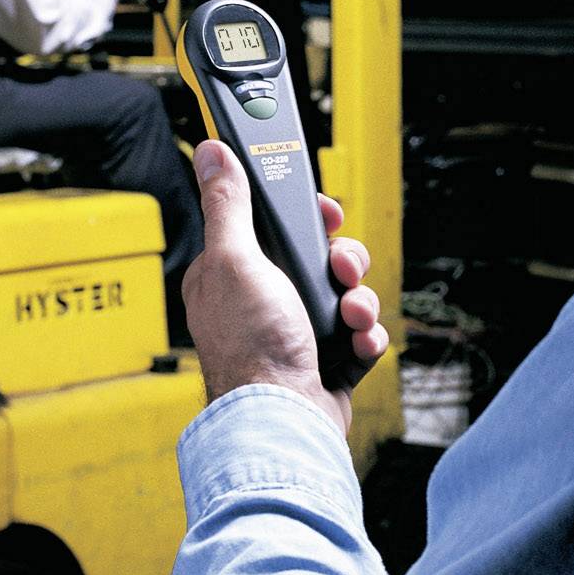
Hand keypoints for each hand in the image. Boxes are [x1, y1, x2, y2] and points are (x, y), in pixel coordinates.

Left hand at [183, 139, 387, 429]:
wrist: (284, 422)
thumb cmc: (252, 346)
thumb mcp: (235, 260)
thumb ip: (228, 203)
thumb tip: (210, 153)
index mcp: (233, 274)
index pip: (272, 226)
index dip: (304, 216)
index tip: (324, 214)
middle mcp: (261, 303)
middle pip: (318, 259)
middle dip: (342, 262)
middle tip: (340, 271)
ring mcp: (294, 334)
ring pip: (345, 295)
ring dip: (357, 302)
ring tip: (347, 317)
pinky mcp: (323, 363)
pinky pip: (358, 336)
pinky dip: (363, 339)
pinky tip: (353, 346)